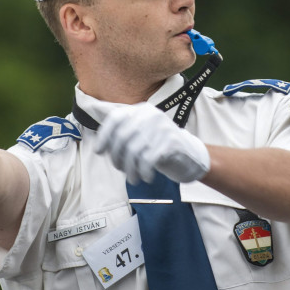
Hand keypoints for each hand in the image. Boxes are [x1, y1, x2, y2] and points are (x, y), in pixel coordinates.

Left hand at [95, 103, 209, 183]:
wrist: (191, 155)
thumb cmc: (159, 147)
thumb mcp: (141, 135)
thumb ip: (124, 135)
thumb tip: (99, 147)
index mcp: (141, 110)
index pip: (115, 118)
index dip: (104, 136)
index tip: (99, 152)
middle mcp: (151, 115)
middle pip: (122, 136)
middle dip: (117, 157)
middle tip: (120, 170)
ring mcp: (162, 127)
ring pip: (134, 150)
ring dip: (130, 169)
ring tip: (132, 179)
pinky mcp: (172, 141)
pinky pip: (148, 159)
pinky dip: (144, 171)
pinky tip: (146, 177)